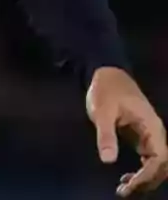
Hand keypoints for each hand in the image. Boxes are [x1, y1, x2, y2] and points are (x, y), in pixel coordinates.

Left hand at [86, 67, 167, 195]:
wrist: (108, 75)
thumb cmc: (106, 90)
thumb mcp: (102, 111)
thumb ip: (105, 135)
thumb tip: (107, 160)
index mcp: (151, 126)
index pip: (159, 158)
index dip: (147, 175)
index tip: (130, 184)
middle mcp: (156, 133)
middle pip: (161, 165)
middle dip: (146, 181)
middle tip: (124, 191)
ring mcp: (150, 136)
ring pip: (156, 164)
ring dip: (144, 179)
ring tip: (124, 189)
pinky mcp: (142, 138)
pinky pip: (148, 159)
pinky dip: (141, 171)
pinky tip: (126, 178)